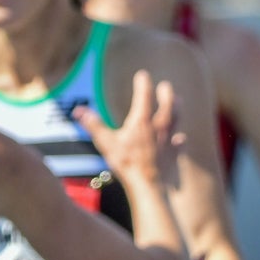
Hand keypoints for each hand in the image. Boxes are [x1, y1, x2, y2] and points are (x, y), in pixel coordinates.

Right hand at [77, 70, 181, 189]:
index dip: (143, 83)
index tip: (142, 74)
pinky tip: (180, 138)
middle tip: (165, 86)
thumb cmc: (126, 163)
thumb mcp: (105, 142)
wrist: (147, 184)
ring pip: (176, 120)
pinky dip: (180, 139)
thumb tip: (79, 111)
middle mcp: (159, 127)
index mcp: (142, 121)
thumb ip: (93, 125)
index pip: (144, 95)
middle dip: (166, 93)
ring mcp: (169, 140)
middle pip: (167, 105)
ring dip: (177, 109)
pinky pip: (179, 143)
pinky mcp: (174, 154)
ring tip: (178, 101)